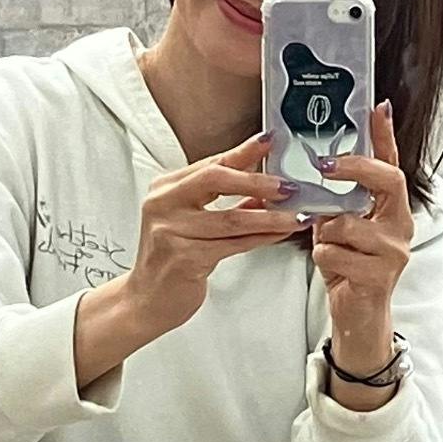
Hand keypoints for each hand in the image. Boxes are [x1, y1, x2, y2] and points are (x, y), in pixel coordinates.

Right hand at [115, 129, 302, 344]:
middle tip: (288, 186)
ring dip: (270, 217)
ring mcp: (171, 230)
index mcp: (165, 188)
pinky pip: (234, 244)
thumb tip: (265, 187)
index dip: (243, 152)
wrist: (147, 299)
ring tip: (296, 215)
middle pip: (217, 179)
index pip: (210, 163)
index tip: (269, 142)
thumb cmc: (171, 259)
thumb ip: (225, 203)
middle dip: (258, 181)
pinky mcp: (185, 258)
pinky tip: (279, 234)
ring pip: (232, 218)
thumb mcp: (192, 222)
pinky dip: (262, 238)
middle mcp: (163, 204)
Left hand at [312, 103, 411, 371]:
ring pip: (346, 222)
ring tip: (327, 244)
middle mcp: (400, 225)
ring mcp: (393, 250)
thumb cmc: (349, 267)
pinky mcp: (379, 275)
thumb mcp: (342, 227)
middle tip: (326, 165)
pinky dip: (322, 257)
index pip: (391, 165)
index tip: (377, 108)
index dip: (385, 136)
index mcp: (392, 210)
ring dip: (325, 232)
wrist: (357, 315)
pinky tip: (333, 267)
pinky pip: (334, 252)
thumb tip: (320, 168)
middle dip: (354, 168)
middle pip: (386, 180)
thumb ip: (338, 201)